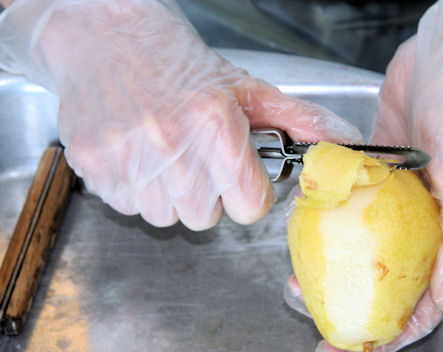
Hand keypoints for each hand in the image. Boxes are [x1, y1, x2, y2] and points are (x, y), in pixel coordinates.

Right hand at [0, 0, 360, 229]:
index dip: (248, 192)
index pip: (248, 206)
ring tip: (167, 154)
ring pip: (167, 218)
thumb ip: (298, 121)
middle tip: (198, 157)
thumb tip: (344, 143)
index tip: (238, 174)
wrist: (106, 38)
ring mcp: (128, 159)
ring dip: (172, 195)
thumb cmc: (178, 62)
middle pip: (206, 217)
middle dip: (209, 194)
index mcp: (215, 125)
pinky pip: (129, 207)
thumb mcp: (245, 88)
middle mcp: (171, 145)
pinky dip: (138, 190)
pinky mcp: (95, 167)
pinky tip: (139, 155)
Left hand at [284, 0, 442, 351]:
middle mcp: (420, 227)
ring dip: (331, 271)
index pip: (424, 303)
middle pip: (385, 283)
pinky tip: (302, 233)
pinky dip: (325, 224)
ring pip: (359, 250)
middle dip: (351, 308)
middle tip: (317, 322)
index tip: (356, 346)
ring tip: (298, 284)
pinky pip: (344, 209)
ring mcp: (393, 204)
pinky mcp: (373, 177)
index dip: (394, 333)